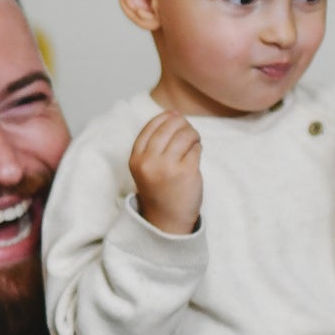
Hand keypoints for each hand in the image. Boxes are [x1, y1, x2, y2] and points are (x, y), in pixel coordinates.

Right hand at [128, 111, 202, 234]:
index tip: (175, 118)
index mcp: (136, 158)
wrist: (166, 220)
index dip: (166, 118)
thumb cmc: (159, 190)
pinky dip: (198, 148)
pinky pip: (196, 149)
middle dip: (183, 124)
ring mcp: (168, 167)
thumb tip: (173, 114)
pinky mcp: (186, 172)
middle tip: (189, 132)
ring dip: (193, 134)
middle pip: (169, 127)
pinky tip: (195, 155)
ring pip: (185, 135)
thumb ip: (154, 143)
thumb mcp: (146, 166)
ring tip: (194, 141)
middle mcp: (149, 161)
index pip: (151, 126)